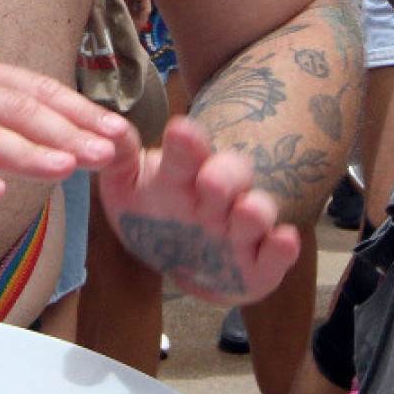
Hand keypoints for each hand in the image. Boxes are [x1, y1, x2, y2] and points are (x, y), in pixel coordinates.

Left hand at [94, 116, 301, 305]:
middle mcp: (217, 198)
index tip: (180, 132)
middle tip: (211, 181)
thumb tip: (110, 128)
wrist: (180, 260)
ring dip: (255, 211)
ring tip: (247, 210)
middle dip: (224, 176)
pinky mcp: (259, 266)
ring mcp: (240, 230)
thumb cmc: (151, 215)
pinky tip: (284, 240)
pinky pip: (275, 258)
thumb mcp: (124, 187)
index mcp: (182, 176)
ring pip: (257, 212)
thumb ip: (118, 158)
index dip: (186, 144)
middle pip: (231, 175)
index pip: (186, 153)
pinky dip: (282, 250)